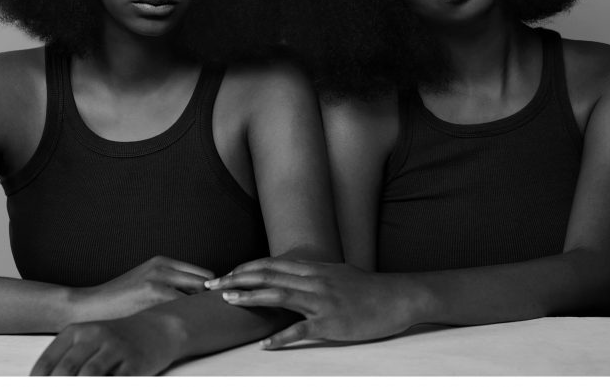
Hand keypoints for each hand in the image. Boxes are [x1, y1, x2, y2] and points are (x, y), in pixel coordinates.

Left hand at [30, 313, 181, 375]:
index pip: (49, 362)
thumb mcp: (88, 341)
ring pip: (90, 376)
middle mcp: (95, 336)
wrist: (157, 329)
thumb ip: (66, 362)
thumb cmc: (116, 340)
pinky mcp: (135, 363)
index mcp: (76, 331)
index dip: (38, 381)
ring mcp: (116, 349)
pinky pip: (116, 382)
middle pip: (67, 370)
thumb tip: (43, 380)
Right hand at [70, 256, 214, 322]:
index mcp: (163, 262)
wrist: (93, 305)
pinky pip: (183, 304)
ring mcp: (158, 277)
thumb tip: (200, 298)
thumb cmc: (121, 299)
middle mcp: (163, 265)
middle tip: (214, 317)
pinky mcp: (153, 291)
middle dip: (212, 299)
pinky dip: (189, 315)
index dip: (212, 291)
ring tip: (201, 323)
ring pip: (197, 293)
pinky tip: (186, 326)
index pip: (204, 274)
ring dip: (202, 308)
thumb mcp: (147, 283)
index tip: (216, 306)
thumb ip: (171, 285)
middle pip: (205, 281)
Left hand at [205, 258, 422, 347]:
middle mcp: (313, 280)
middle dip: (237, 278)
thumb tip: (290, 273)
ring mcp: (321, 301)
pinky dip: (280, 337)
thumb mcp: (336, 272)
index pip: (270, 264)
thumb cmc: (367, 288)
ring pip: (279, 296)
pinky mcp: (331, 322)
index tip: (224, 274)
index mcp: (312, 269)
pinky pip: (301, 330)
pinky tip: (264, 345)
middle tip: (212, 285)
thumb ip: (311, 272)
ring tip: (228, 301)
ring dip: (250, 297)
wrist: (397, 297)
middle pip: (268, 276)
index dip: (244, 268)